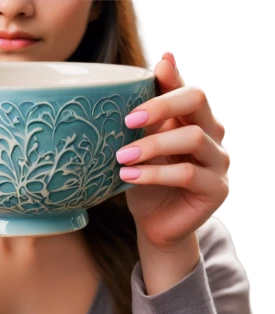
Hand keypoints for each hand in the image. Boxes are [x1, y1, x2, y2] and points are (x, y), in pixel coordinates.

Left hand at [117, 52, 229, 250]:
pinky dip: (153, 173)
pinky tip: (128, 176)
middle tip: (128, 120)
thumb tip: (156, 65)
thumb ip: (148, 114)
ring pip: (191, 137)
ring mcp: (219, 161)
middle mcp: (212, 134)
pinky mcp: (217, 189)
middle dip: (160, 105)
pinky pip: (187, 173)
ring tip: (121, 156)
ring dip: (151, 145)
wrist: (153, 221)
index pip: (186, 87)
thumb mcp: (141, 143)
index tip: (154, 70)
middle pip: (196, 100)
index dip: (171, 77)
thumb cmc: (145, 176)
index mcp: (193, 118)